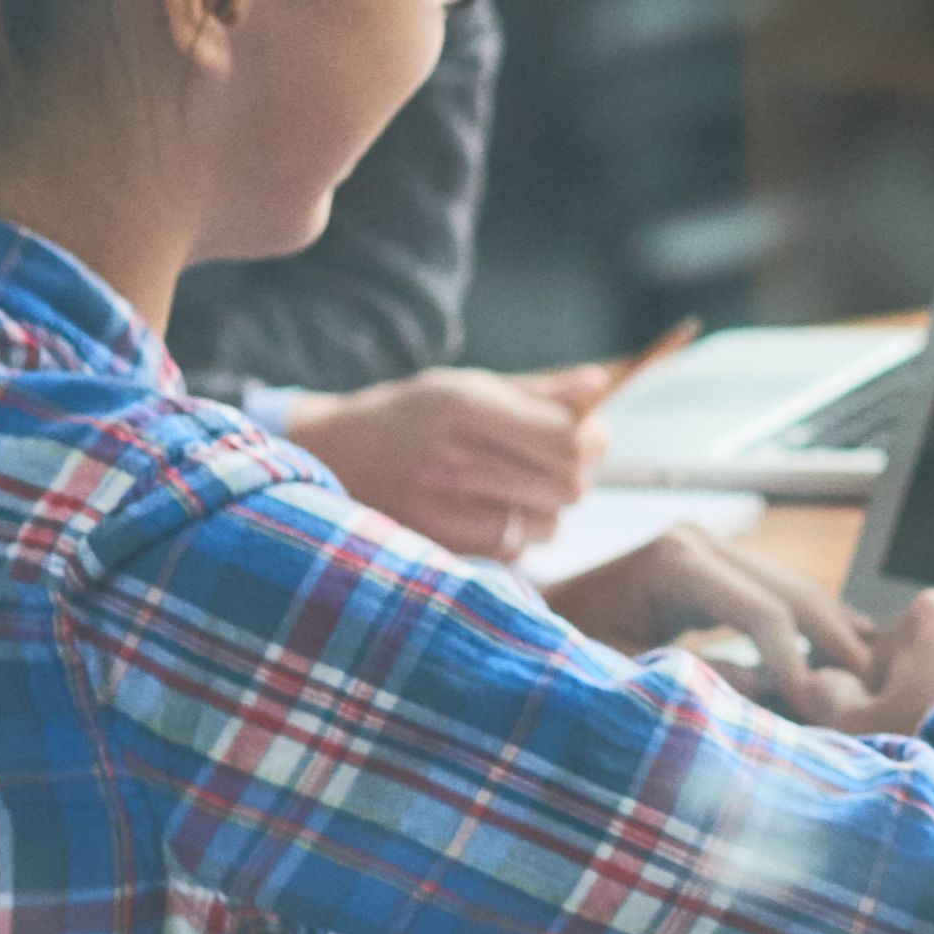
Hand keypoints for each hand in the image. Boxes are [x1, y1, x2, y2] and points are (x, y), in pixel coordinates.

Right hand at [283, 367, 602, 556]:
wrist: (331, 455)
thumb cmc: (412, 416)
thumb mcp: (467, 386)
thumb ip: (540, 390)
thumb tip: (602, 384)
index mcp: (467, 407)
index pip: (567, 439)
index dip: (592, 441)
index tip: (590, 437)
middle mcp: (456, 458)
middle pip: (567, 486)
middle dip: (575, 475)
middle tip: (557, 465)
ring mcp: (444, 508)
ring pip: (547, 524)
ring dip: (547, 509)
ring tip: (519, 488)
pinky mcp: (438, 544)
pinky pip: (513, 550)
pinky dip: (516, 535)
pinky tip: (490, 512)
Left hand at [552, 521, 878, 722]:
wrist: (523, 632)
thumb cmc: (557, 663)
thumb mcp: (624, 680)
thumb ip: (704, 687)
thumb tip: (783, 698)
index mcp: (675, 561)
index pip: (766, 613)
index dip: (802, 665)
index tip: (830, 716)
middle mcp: (700, 542)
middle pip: (796, 595)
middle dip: (838, 649)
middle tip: (880, 702)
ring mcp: (711, 549)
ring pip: (798, 594)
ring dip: (836, 639)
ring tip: (877, 690)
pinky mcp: (716, 567)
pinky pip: (780, 598)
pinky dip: (815, 631)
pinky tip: (852, 664)